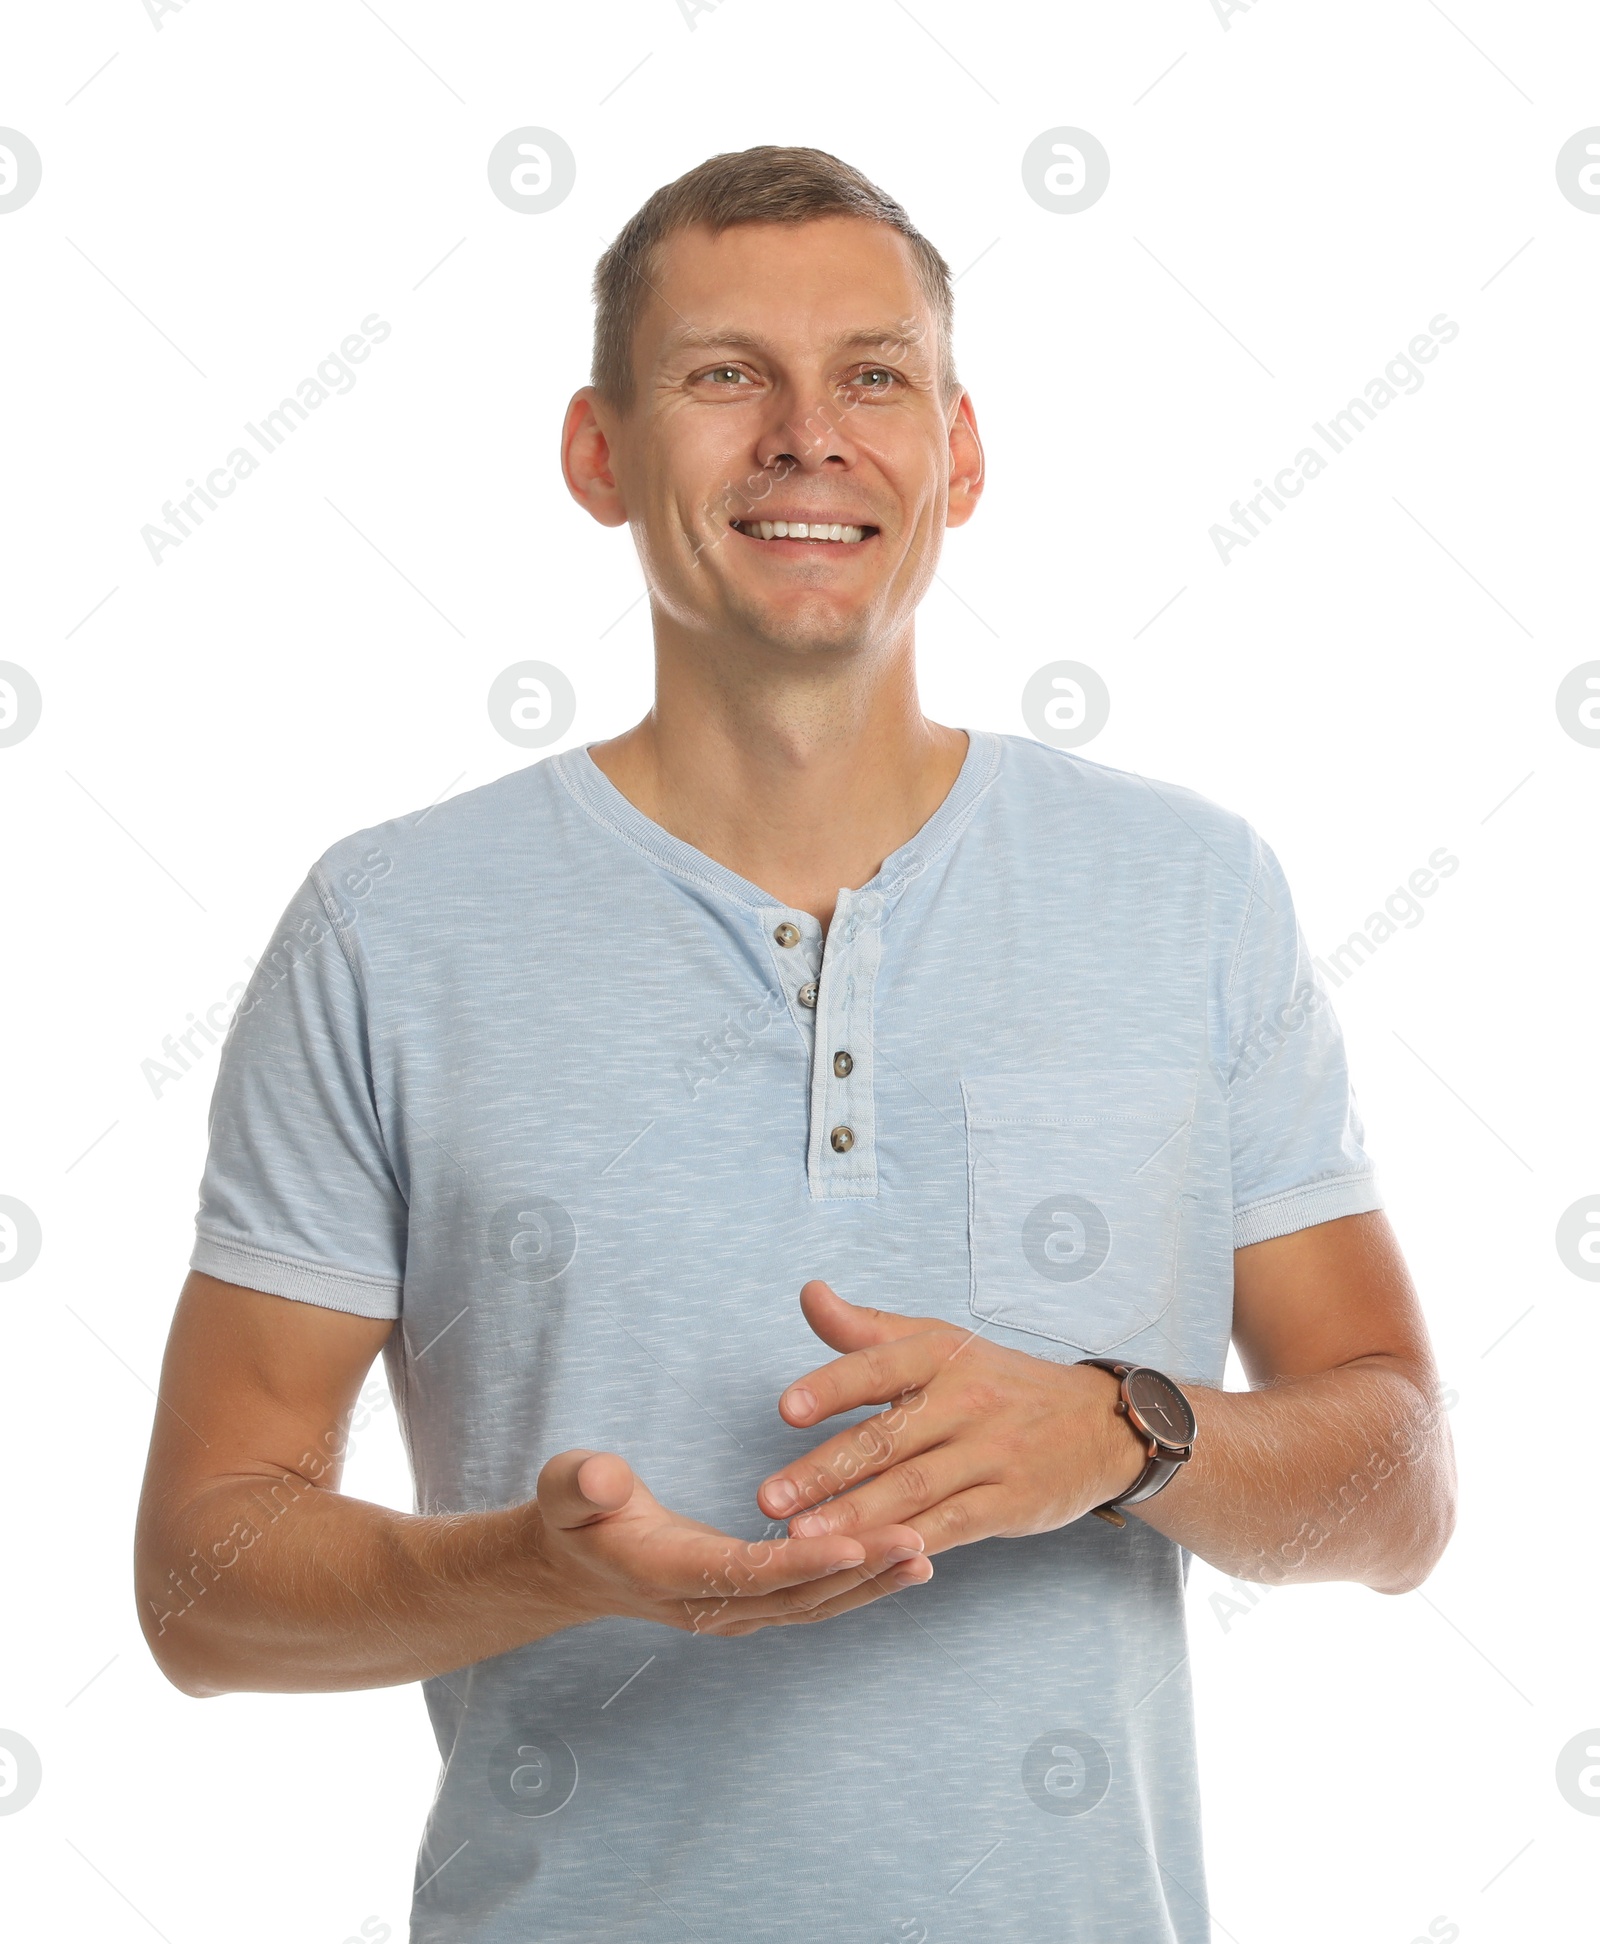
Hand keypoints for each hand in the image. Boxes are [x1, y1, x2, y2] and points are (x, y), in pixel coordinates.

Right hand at [527, 1447, 933, 1639]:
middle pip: (793, 1595)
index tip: (855, 1545)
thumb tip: (605, 1477)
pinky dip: (858, 1586)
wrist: (574, 1564)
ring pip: (811, 1605)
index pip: (745, 1572)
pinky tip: (902, 1564)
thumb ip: (582, 1482)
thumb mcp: (565, 1487)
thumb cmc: (575, 1513)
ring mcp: (732, 1611)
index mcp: (668, 1572)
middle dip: (857, 1573)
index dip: (801, 1563)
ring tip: (925, 1555)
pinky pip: (812, 1601)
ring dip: (869, 1585)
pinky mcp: (751, 1603)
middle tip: (916, 1542)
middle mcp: (707, 1604)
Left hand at [754, 1282, 1148, 1553]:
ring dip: (853, 1516)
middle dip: (824, 1471)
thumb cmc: (996, 1382)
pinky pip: (950, 1526)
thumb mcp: (938, 1343)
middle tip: (769, 1498)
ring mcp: (991, 1454)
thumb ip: (866, 1329)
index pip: (878, 1368)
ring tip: (800, 1538)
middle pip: (886, 1439)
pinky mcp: (1009, 1503)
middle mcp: (966, 1401)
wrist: (1097, 1425)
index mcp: (941, 1355)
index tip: (785, 1411)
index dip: (831, 1389)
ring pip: (911, 1489)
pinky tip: (867, 1558)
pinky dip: (908, 1543)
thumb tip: (809, 1292)